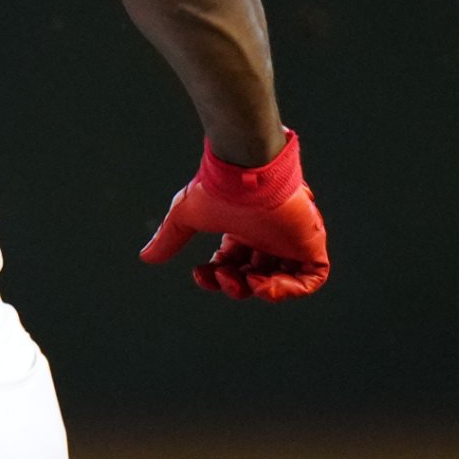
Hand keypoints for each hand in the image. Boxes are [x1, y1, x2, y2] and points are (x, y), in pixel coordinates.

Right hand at [138, 130, 328, 301]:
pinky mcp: (310, 241)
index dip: (216, 276)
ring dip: (261, 289)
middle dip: (235, 284)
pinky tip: (262, 285)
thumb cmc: (217, 187)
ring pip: (284, 279)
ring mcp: (290, 239)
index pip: (233, 263)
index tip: (201, 272)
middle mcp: (268, 235)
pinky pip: (312, 278)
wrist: (245, 169)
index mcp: (242, 228)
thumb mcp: (186, 216)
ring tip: (247, 281)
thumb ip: (169, 237)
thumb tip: (146, 257)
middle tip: (223, 275)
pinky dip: (289, 289)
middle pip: (256, 275)